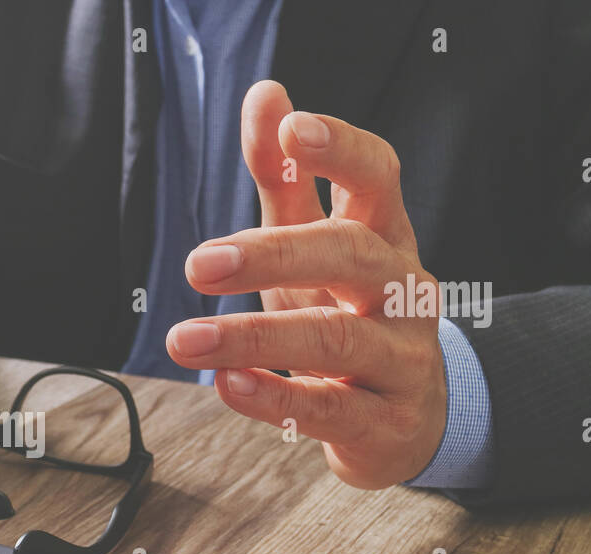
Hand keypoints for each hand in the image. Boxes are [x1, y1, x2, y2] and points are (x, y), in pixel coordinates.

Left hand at [165, 80, 446, 489]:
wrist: (405, 420)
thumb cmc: (345, 313)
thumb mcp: (312, 247)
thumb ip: (286, 179)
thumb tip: (265, 94)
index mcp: (385, 237)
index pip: (380, 177)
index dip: (341, 150)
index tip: (291, 129)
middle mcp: (402, 291)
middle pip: (352, 255)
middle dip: (274, 254)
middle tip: (198, 263)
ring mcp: (402, 358)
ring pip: (338, 338)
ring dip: (255, 337)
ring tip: (186, 340)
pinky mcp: (386, 422)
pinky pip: (330, 409)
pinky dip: (276, 397)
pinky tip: (227, 384)